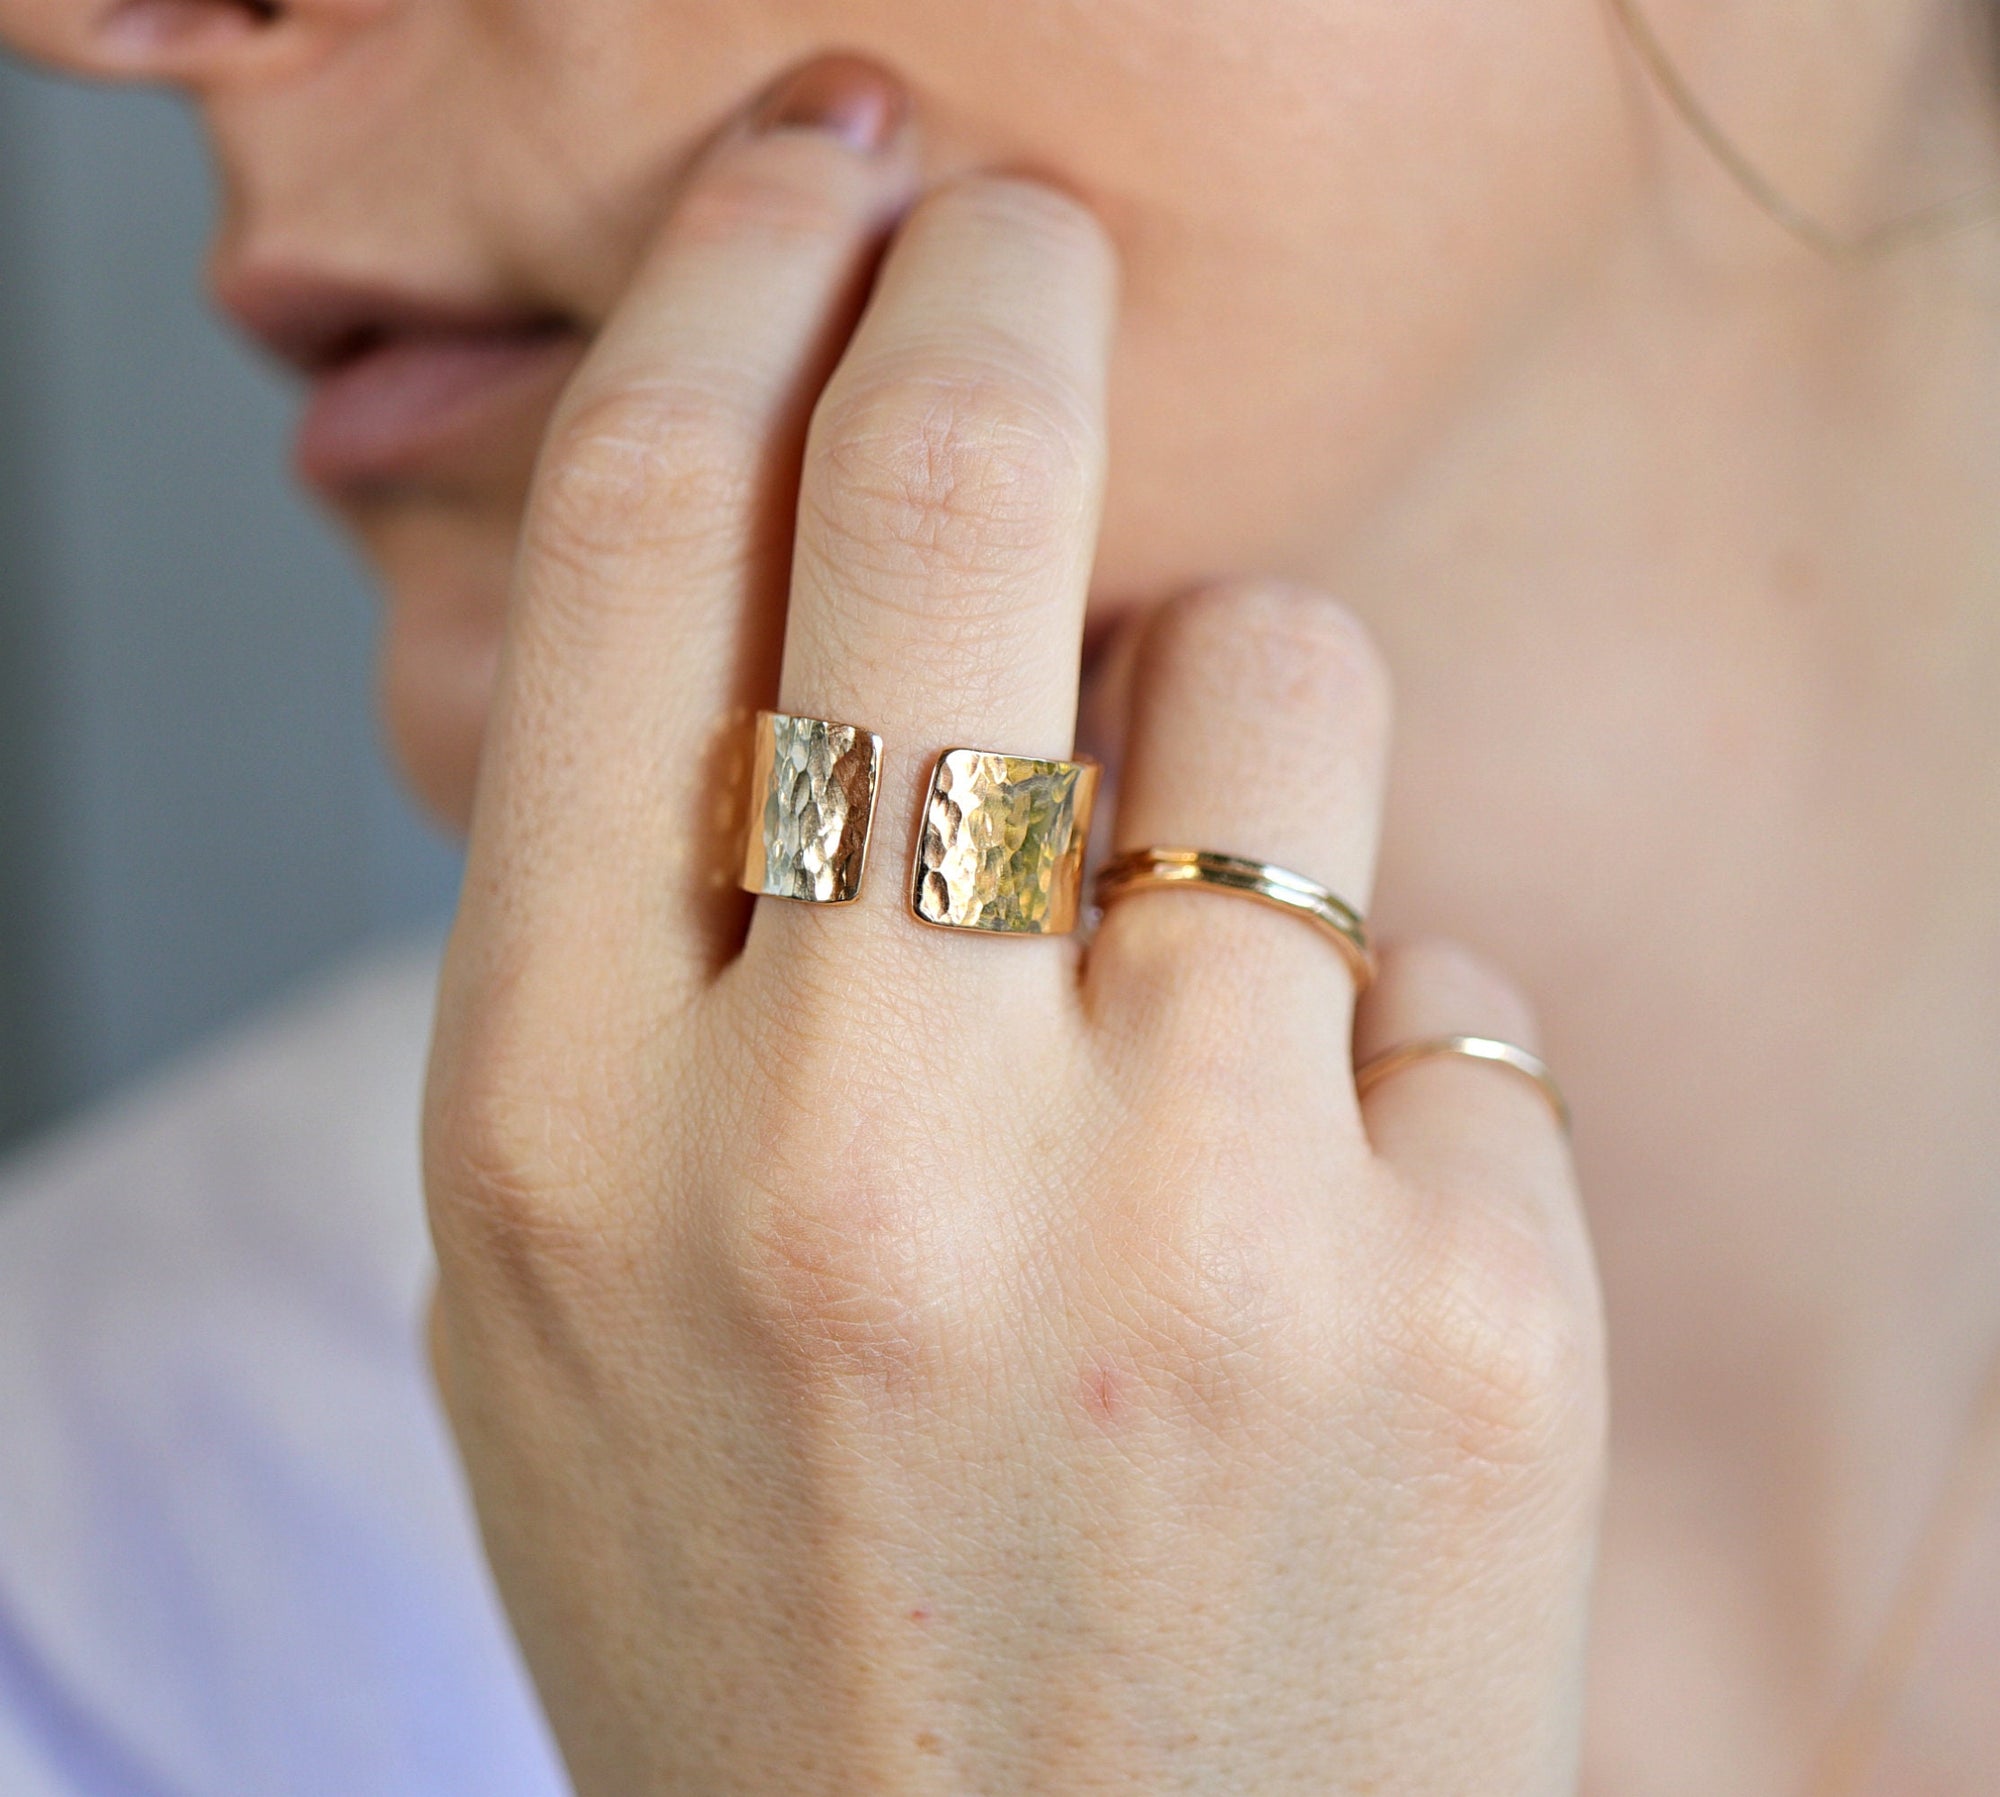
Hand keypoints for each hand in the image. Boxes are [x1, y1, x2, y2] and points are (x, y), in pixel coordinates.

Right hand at [424, 59, 1606, 1795]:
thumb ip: (627, 956)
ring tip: (1177, 967)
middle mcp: (864, 1147)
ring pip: (1271, 678)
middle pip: (949, 501)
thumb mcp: (563, 1303)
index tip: (815, 173)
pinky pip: (1437, 970)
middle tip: (1024, 231)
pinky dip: (1370, 1048)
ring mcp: (1196, 1224)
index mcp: (571, 1136)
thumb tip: (781, 613)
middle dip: (999, 290)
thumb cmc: (780, 1621)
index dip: (732, 290)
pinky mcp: (1466, 1301)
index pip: (644, 552)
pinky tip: (1304, 1251)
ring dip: (1228, 730)